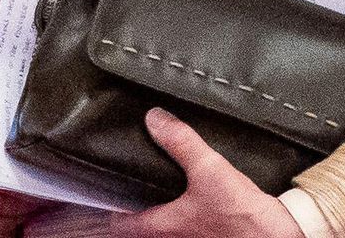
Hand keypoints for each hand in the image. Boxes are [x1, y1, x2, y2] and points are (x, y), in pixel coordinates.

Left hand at [106, 108, 305, 237]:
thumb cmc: (241, 217)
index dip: (107, 205)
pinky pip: (184, 226)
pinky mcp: (209, 237)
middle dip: (133, 205)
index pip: (119, 222)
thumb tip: (154, 118)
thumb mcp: (210, 170)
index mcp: (160, 228)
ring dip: (157, 209)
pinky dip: (180, 213)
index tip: (103, 186)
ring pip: (162, 227)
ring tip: (157, 183)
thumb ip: (181, 142)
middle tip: (129, 178)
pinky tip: (189, 194)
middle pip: (139, 226)